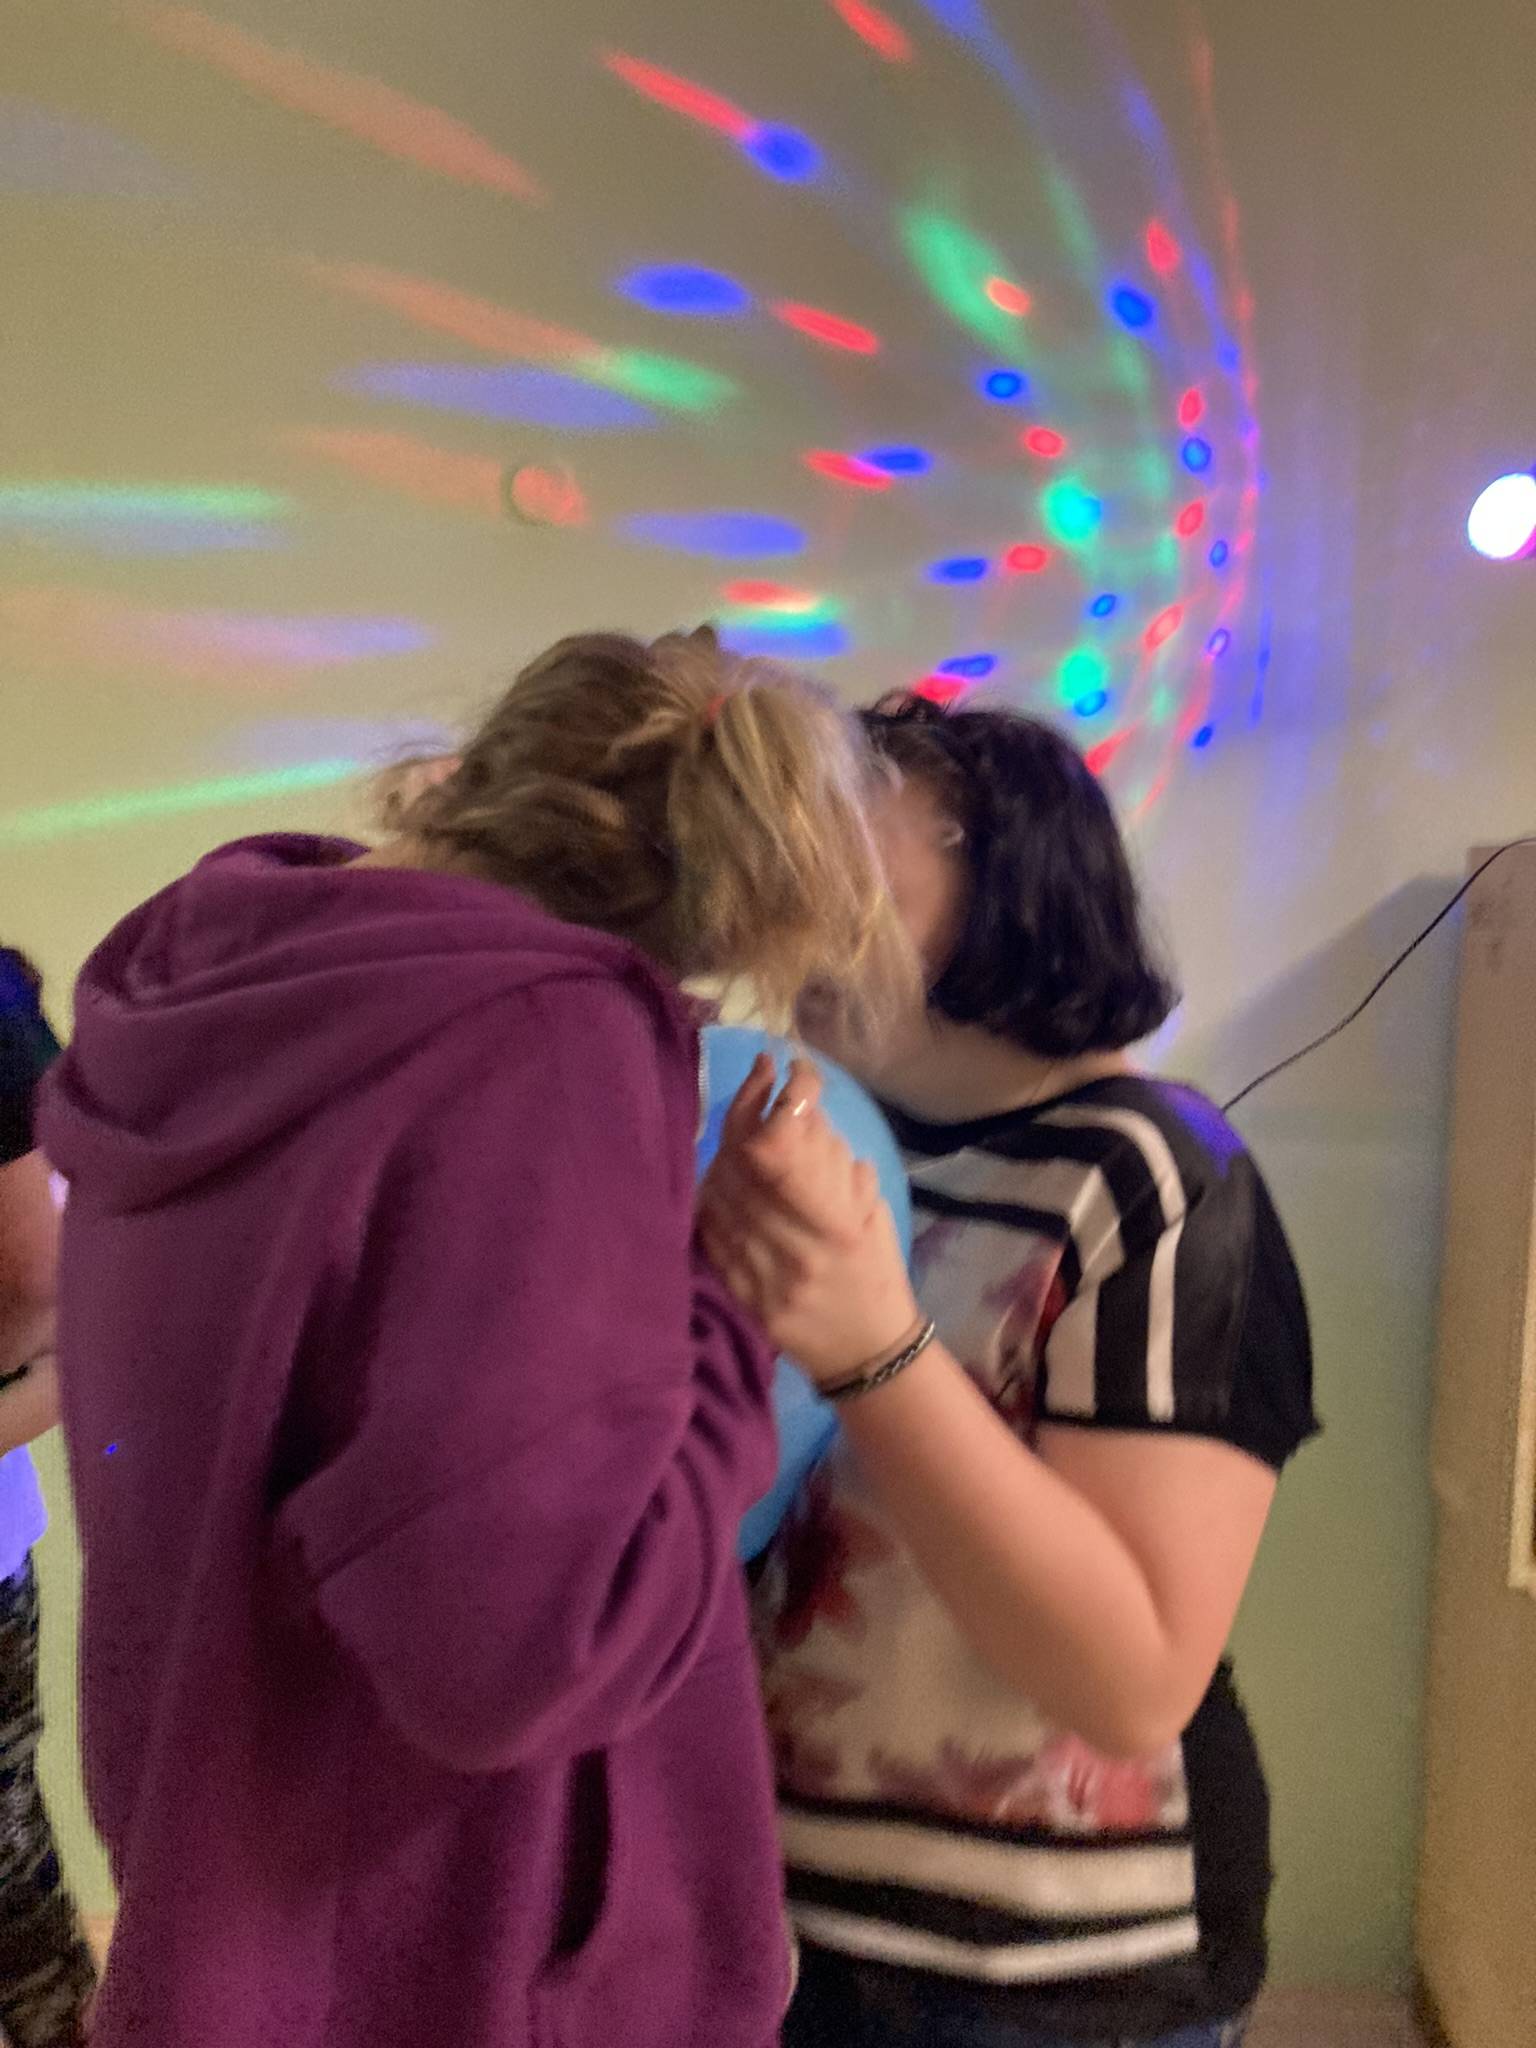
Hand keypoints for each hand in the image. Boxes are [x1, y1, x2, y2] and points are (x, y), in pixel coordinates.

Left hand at [699, 1056, 920, 1387]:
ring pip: (718, 1194)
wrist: (865, 1352)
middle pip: (742, 1166)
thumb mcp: (872, 1211)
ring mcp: (759, 1278)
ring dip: (724, 1150)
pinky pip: (709, 1232)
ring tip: (741, 1129)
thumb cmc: (876, 1271)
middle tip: (757, 1082)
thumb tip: (796, 1106)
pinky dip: (711, 1195)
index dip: (774, 1100)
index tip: (783, 1068)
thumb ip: (834, 1163)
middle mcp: (792, 1253)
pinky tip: (721, 1177)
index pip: (782, 1151)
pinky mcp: (738, 1295)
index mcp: (836, 1229)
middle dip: (746, 1110)